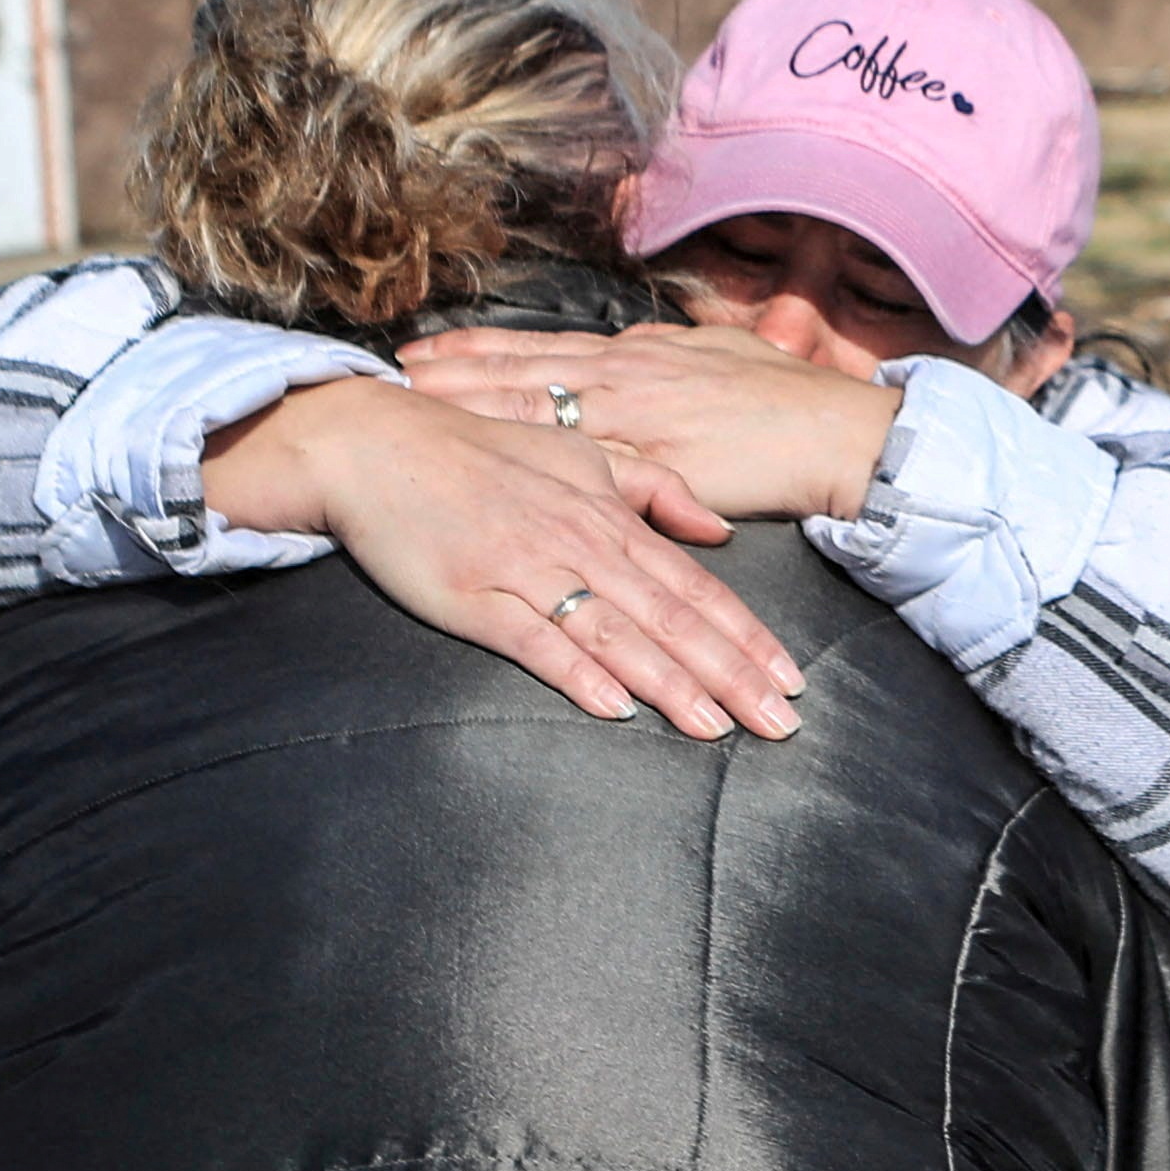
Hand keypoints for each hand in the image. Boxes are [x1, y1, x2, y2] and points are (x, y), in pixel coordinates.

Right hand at [209, 380, 804, 739]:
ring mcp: (526, 569)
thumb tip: (718, 527)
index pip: (696, 586)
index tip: (791, 677)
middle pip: (671, 617)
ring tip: (717, 727)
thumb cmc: (482, 451)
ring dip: (670, 683)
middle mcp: (580, 544)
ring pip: (615, 633)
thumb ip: (653, 489)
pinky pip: (533, 640)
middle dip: (731, 673)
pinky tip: (615, 706)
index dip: (747, 634)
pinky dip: (575, 672)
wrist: (378, 443)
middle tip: (780, 722)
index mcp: (609, 516)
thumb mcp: (581, 454)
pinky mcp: (471, 595)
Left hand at [404, 323, 905, 522]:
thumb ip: (666, 354)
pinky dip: (529, 464)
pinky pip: (578, 465)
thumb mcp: (718, 356)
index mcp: (638, 355)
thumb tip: (630, 345)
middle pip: (518, 373)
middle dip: (450, 377)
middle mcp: (626, 378)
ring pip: (535, 408)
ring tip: (412, 408)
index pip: (537, 347)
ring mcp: (637, 418)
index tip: (420, 349)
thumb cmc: (787, 399)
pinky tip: (490, 466)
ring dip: (471, 408)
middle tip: (385, 377)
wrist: (838, 434)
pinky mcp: (655, 463)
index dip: (474, 348)